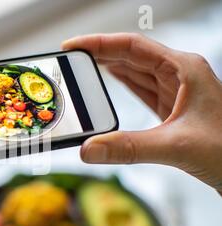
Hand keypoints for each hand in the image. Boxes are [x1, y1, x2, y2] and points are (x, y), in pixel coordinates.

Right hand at [62, 33, 221, 192]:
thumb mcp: (176, 146)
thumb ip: (129, 148)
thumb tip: (88, 150)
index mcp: (184, 69)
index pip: (133, 47)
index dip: (100, 44)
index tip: (74, 46)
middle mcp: (180, 75)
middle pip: (132, 56)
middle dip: (100, 55)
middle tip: (71, 58)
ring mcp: (176, 91)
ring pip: (136, 72)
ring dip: (109, 69)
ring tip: (82, 67)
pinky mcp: (172, 109)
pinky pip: (141, 90)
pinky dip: (121, 87)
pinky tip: (107, 83)